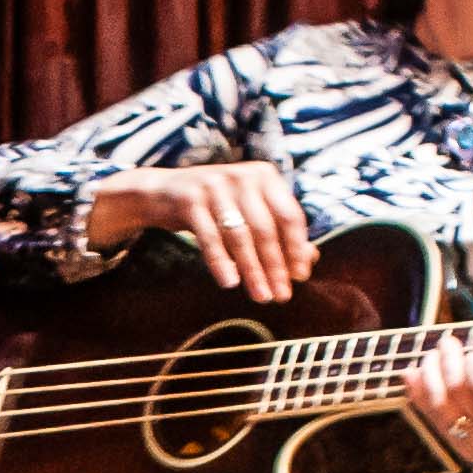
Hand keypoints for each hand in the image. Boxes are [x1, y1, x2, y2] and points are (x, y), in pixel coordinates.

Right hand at [83, 163, 315, 300]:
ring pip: (240, 235)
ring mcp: (215, 186)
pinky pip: (209, 237)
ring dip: (252, 270)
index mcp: (265, 176)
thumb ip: (277, 231)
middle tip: (281, 295)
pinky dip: (220, 261)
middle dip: (275, 266)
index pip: (290, 215)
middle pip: (266, 228)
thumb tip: (310, 260)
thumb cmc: (214, 206)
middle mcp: (243, 176)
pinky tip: (229, 282)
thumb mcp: (247, 212)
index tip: (299, 277)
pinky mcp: (190, 199)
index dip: (296, 248)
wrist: (162, 192)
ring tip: (261, 296)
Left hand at [402, 294, 472, 472]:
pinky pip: (431, 419)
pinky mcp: (459, 447)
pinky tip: (414, 374)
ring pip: (439, 407)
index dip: (472, 365)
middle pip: (458, 393)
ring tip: (431, 356)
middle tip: (447, 343)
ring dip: (429, 375)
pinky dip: (417, 394)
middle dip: (447, 362)